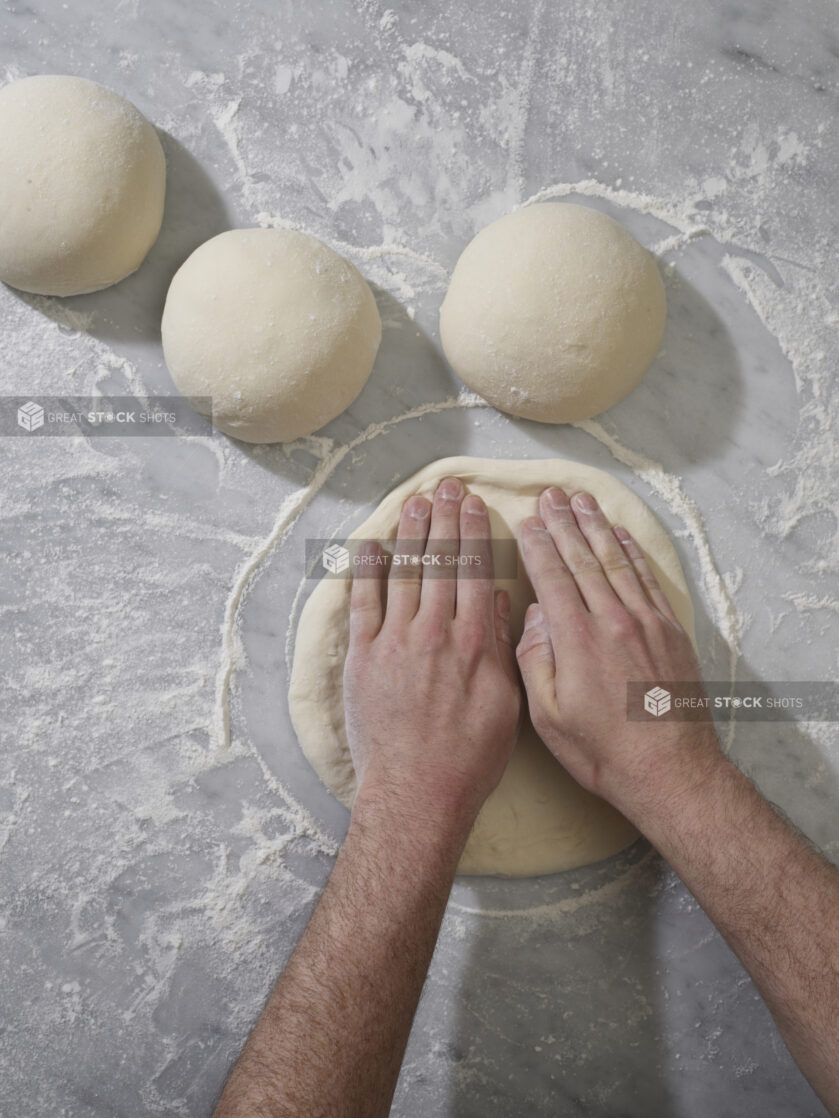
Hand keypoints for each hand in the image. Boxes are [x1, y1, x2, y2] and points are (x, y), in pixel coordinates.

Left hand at [343, 477, 520, 835]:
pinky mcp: (365, 657)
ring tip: (415, 501)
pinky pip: (363, 602)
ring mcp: (396, 642)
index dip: (472, 532)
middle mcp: (436, 632)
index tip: (472, 503)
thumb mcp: (507, 703)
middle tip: (443, 486)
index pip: (475, 570)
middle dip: (442, 519)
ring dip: (410, 533)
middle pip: (440, 562)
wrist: (418, 791)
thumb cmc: (469, 756)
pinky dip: (366, 570)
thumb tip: (503, 600)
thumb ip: (503, 647)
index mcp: (476, 641)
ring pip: (405, 573)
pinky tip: (371, 544)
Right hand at [515, 487, 722, 820]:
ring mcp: (646, 623)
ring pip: (616, 562)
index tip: (526, 520)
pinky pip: (647, 580)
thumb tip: (533, 616)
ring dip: (597, 528)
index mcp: (576, 639)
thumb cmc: (602, 751)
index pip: (552, 577)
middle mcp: (612, 621)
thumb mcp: (548, 716)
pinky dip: (632, 553)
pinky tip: (621, 536)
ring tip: (582, 501)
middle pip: (583, 559)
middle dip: (564, 524)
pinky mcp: (670, 632)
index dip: (537, 545)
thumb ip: (535, 660)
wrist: (670, 771)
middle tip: (550, 495)